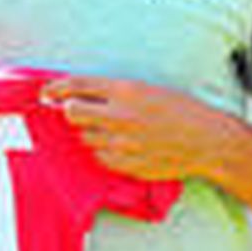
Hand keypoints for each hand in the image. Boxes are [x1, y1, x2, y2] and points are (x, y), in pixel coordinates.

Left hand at [41, 75, 225, 181]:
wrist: (207, 140)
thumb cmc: (181, 110)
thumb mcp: (148, 89)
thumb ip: (115, 92)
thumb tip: (80, 95)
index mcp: (127, 90)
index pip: (77, 86)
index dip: (55, 89)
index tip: (45, 93)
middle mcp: (121, 115)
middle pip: (72, 114)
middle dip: (70, 112)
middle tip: (76, 113)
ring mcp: (123, 142)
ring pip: (85, 137)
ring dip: (90, 133)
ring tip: (110, 130)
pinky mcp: (127, 164)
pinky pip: (100, 158)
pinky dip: (103, 152)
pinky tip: (119, 146)